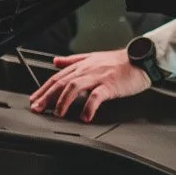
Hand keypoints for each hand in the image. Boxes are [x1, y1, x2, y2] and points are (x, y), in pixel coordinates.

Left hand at [29, 50, 148, 121]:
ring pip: (74, 87)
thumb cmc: (120, 61)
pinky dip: (89, 107)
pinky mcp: (110, 85)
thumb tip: (55, 61)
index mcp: (82, 65)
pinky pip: (96, 96)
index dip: (44, 89)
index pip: (57, 77)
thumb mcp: (93, 57)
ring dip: (63, 101)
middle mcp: (86, 70)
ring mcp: (98, 77)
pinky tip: (85, 117)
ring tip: (58, 114)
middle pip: (61, 82)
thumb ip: (72, 60)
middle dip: (47, 96)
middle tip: (38, 108)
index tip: (34, 100)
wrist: (141, 59)